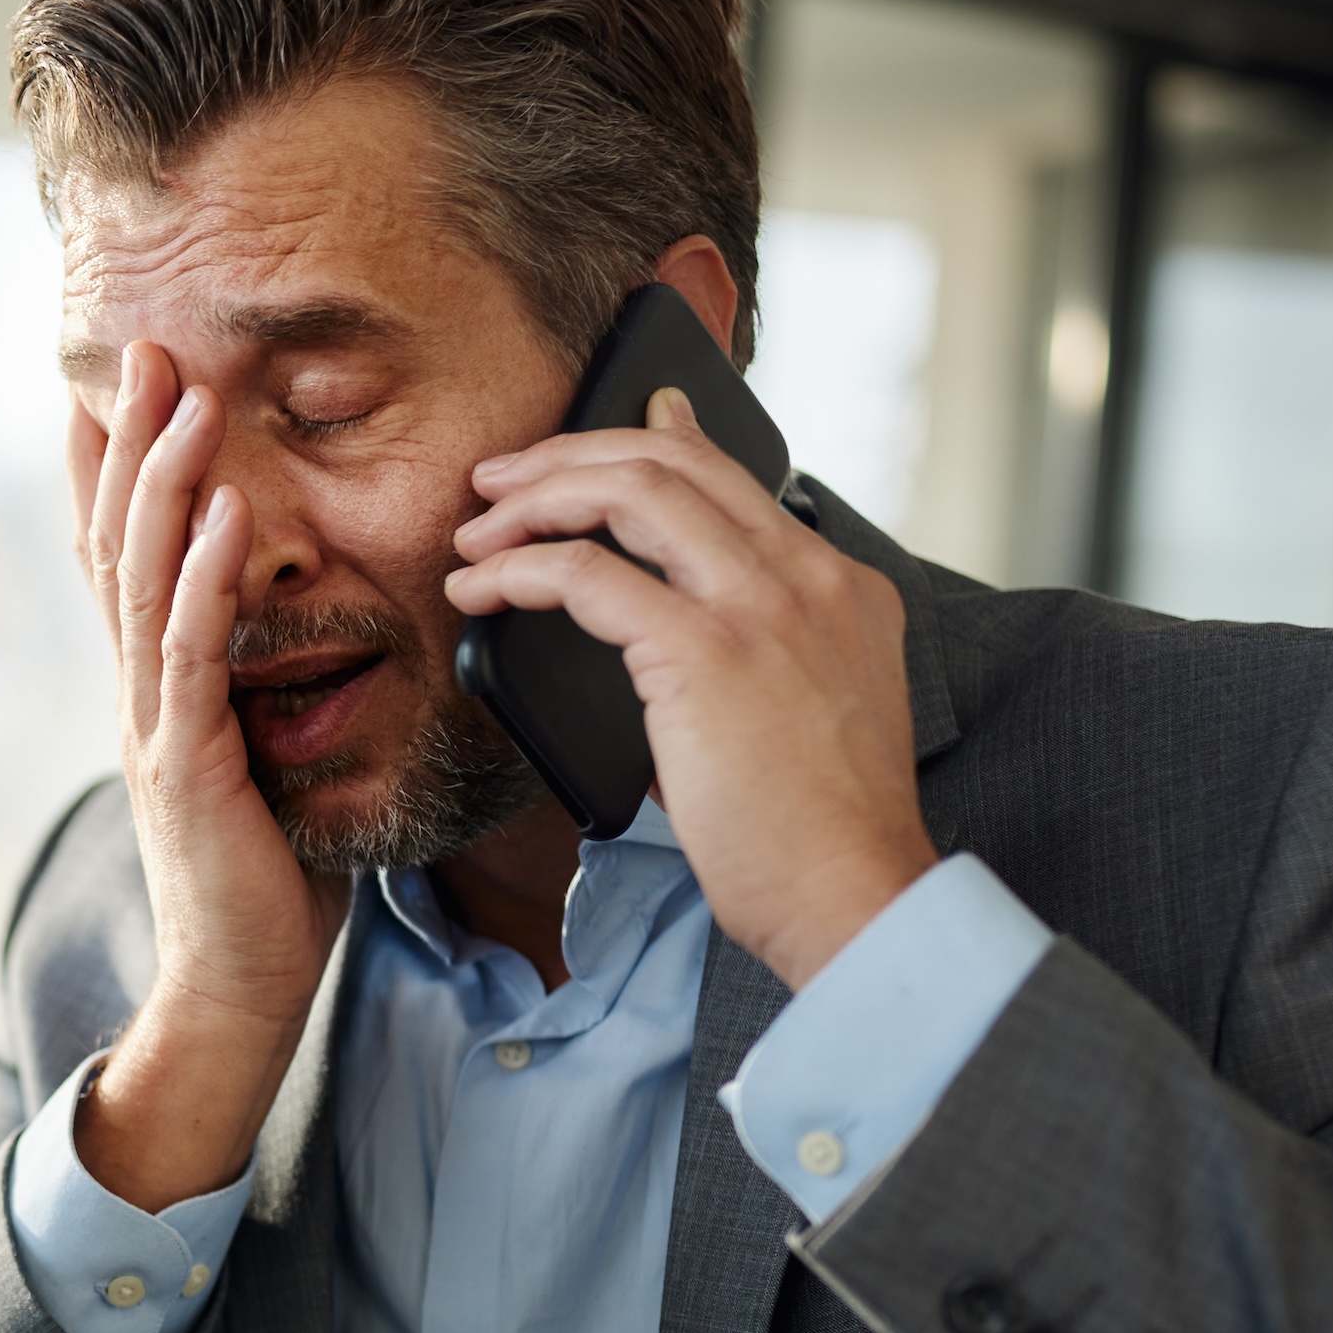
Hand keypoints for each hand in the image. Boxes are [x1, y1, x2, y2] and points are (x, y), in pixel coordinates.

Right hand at [66, 343, 351, 1211]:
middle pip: (117, 544)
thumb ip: (265, 697)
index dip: (112, 471)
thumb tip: (301, 640)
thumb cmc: (271, 884)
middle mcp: (138, 697)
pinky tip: (224, 513)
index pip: (123, 559)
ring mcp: (152, 728)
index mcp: (159, 692)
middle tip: (140, 350)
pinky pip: (191, 656)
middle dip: (128, 442)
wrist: (240, 991)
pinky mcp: (186, 768)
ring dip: (163, 483)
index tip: (116, 384)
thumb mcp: (271, 765)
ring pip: (143, 581)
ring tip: (182, 398)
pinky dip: (203, 578)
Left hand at [445, 390, 929, 989]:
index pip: (732, 477)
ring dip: (537, 500)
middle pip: (675, 462)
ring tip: (477, 533)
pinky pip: (589, 576)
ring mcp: (762, 606)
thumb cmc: (817, 835)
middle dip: (569, 456)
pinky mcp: (706, 652)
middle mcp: (809, 576)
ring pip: (632, 492)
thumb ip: (750, 655)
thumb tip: (656, 640)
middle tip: (500, 480)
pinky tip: (481, 590)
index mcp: (840, 586)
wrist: (855, 894)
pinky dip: (520, 571)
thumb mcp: (805, 715)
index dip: (650, 440)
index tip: (588, 438)